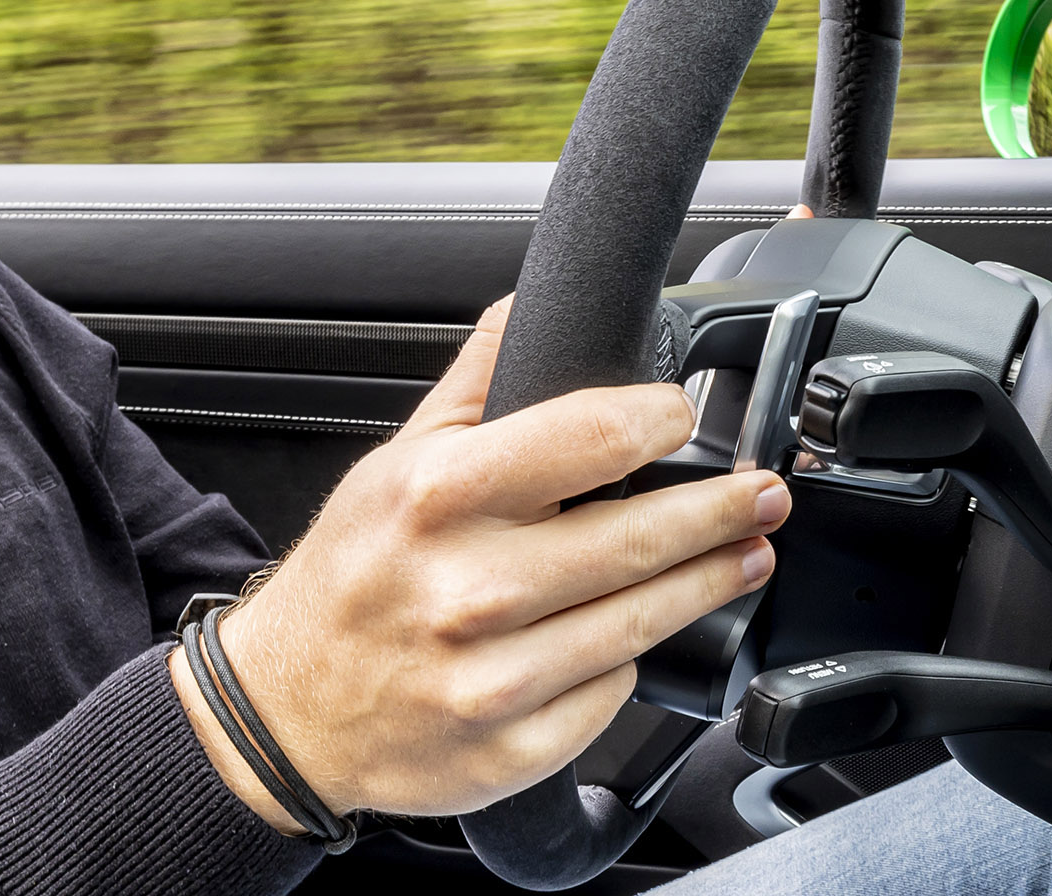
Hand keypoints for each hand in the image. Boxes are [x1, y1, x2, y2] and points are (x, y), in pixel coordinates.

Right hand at [169, 295, 788, 829]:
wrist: (285, 715)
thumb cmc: (353, 577)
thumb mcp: (396, 458)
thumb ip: (478, 381)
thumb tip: (532, 303)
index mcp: (440, 496)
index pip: (594, 436)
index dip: (663, 419)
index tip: (686, 416)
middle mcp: (469, 589)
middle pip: (642, 537)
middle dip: (725, 510)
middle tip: (766, 494)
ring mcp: (493, 678)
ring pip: (645, 619)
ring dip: (713, 581)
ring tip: (749, 554)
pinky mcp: (513, 749)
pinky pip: (612, 692)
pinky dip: (633, 661)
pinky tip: (644, 632)